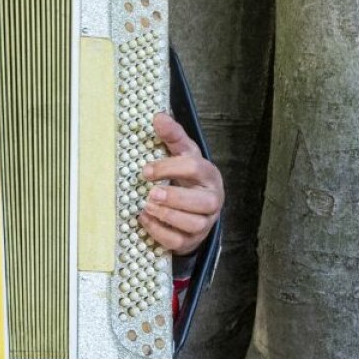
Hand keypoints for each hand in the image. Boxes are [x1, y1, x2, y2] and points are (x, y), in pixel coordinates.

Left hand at [138, 112, 220, 253]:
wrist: (195, 208)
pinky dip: (161, 233)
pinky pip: (180, 242)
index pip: (196, 169)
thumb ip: (172, 136)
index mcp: (209, 175)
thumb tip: (158, 116)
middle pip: (202, 201)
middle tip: (151, 193)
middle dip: (175, 197)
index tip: (146, 170)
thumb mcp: (183, 154)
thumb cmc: (188, 177)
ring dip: (168, 216)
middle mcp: (212, 200)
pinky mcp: (192, 240)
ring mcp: (205, 223)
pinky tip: (146, 221)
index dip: (170, 168)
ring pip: (194, 224)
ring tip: (147, 207)